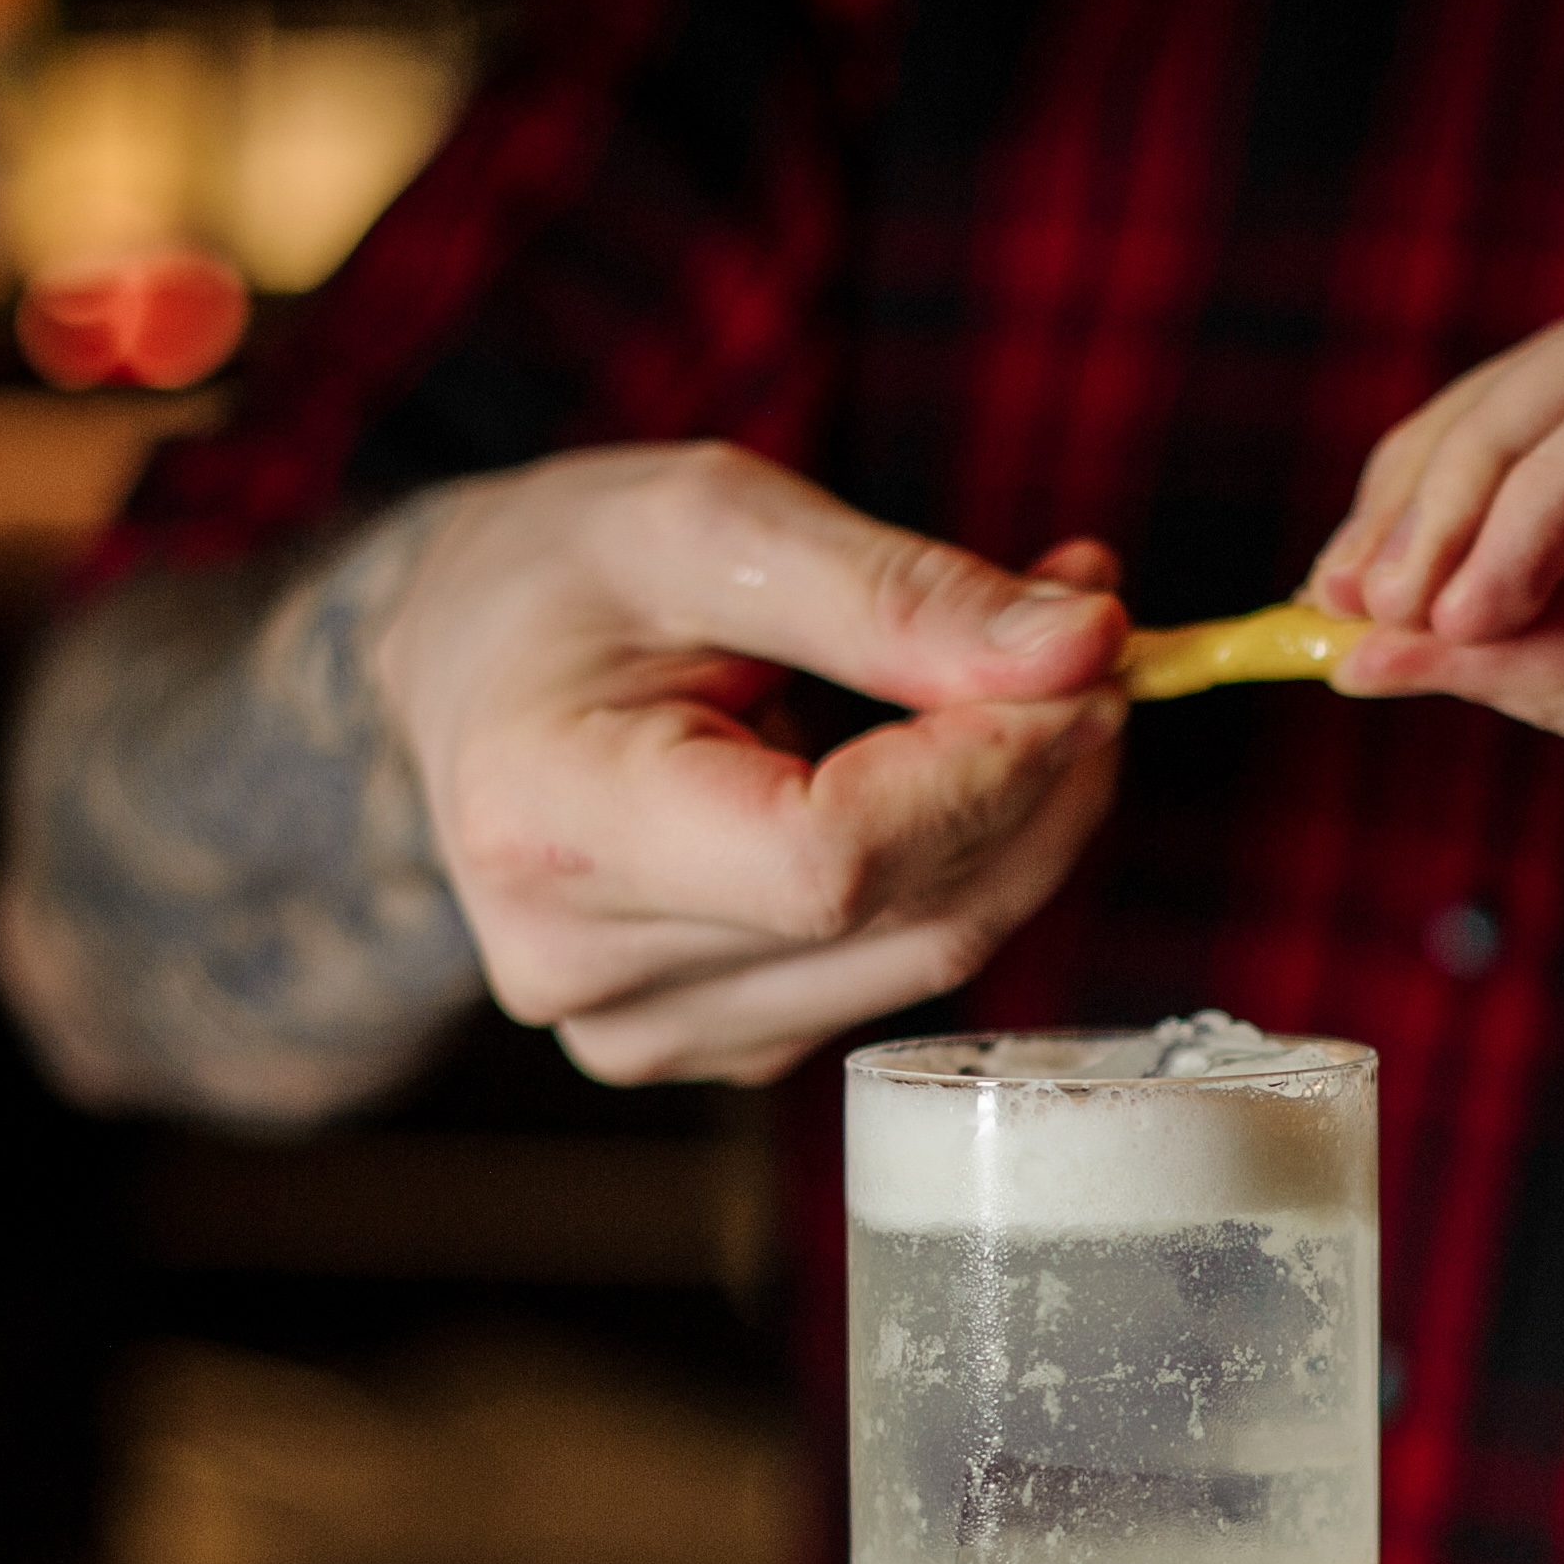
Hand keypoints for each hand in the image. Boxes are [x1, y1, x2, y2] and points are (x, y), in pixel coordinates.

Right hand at [370, 442, 1128, 1082]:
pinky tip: (968, 754)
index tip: (1085, 656)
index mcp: (550, 827)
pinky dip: (974, 855)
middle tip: (1092, 638)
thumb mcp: (712, 522)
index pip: (827, 862)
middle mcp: (590, 971)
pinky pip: (905, 962)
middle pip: (903, 912)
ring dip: (1032, 812)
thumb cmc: (565, 576)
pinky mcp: (724, 1042)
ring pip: (932, 950)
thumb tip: (1084, 648)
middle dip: (1038, 770)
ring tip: (1041, 670)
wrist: (471, 667)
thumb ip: (899, 594)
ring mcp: (655, 1031)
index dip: (984, 768)